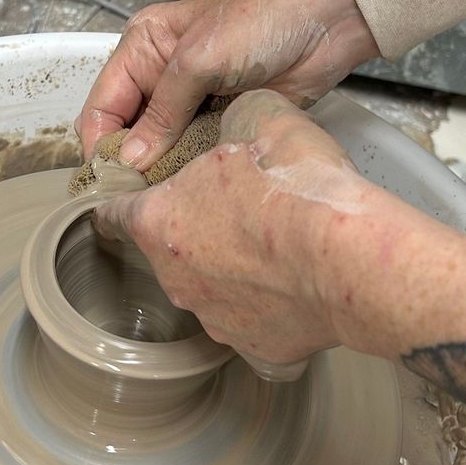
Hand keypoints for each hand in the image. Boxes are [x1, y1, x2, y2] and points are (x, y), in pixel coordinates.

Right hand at [76, 0, 378, 169]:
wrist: (328, 20)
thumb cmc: (264, 17)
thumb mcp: (199, 61)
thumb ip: (162, 112)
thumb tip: (130, 160)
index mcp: (144, 46)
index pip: (102, 104)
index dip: (100, 144)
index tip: (107, 182)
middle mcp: (162, 74)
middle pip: (127, 130)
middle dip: (128, 163)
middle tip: (133, 197)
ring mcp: (194, 100)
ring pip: (159, 147)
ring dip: (160, 171)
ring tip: (160, 198)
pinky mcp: (222, 119)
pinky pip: (194, 153)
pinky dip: (189, 170)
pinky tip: (189, 188)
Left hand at [92, 90, 465, 414]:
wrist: (352, 260)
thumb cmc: (300, 189)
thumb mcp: (260, 117)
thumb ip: (229, 120)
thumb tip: (233, 122)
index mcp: (160, 221)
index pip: (113, 211)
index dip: (130, 195)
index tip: (146, 188)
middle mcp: (175, 277)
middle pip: (168, 249)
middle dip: (194, 227)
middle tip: (236, 205)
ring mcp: (212, 318)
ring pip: (209, 287)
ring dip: (230, 267)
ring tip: (274, 244)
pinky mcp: (254, 347)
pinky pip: (252, 320)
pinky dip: (267, 303)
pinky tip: (297, 283)